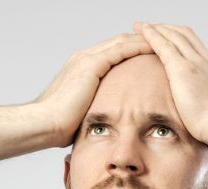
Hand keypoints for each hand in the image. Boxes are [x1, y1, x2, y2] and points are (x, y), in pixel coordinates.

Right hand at [33, 33, 153, 147]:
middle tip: (161, 46)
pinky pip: (121, 49)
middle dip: (140, 42)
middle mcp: (83, 59)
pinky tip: (154, 50)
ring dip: (143, 41)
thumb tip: (102, 128)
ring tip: (163, 45)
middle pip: (119, 42)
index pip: (112, 53)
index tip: (150, 57)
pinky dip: (138, 47)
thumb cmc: (57, 128)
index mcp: (81, 69)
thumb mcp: (80, 116)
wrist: (44, 124)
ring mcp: (86, 59)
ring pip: (122, 42)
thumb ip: (93, 113)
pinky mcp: (91, 64)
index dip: (131, 52)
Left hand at [132, 22, 207, 144]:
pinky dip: (151, 35)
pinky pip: (163, 45)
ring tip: (140, 26)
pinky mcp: (182, 69)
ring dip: (156, 29)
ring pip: (173, 36)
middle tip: (152, 28)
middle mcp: (207, 60)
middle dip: (167, 29)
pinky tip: (141, 30)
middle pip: (185, 35)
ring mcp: (195, 62)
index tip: (170, 39)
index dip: (182, 39)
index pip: (197, 46)